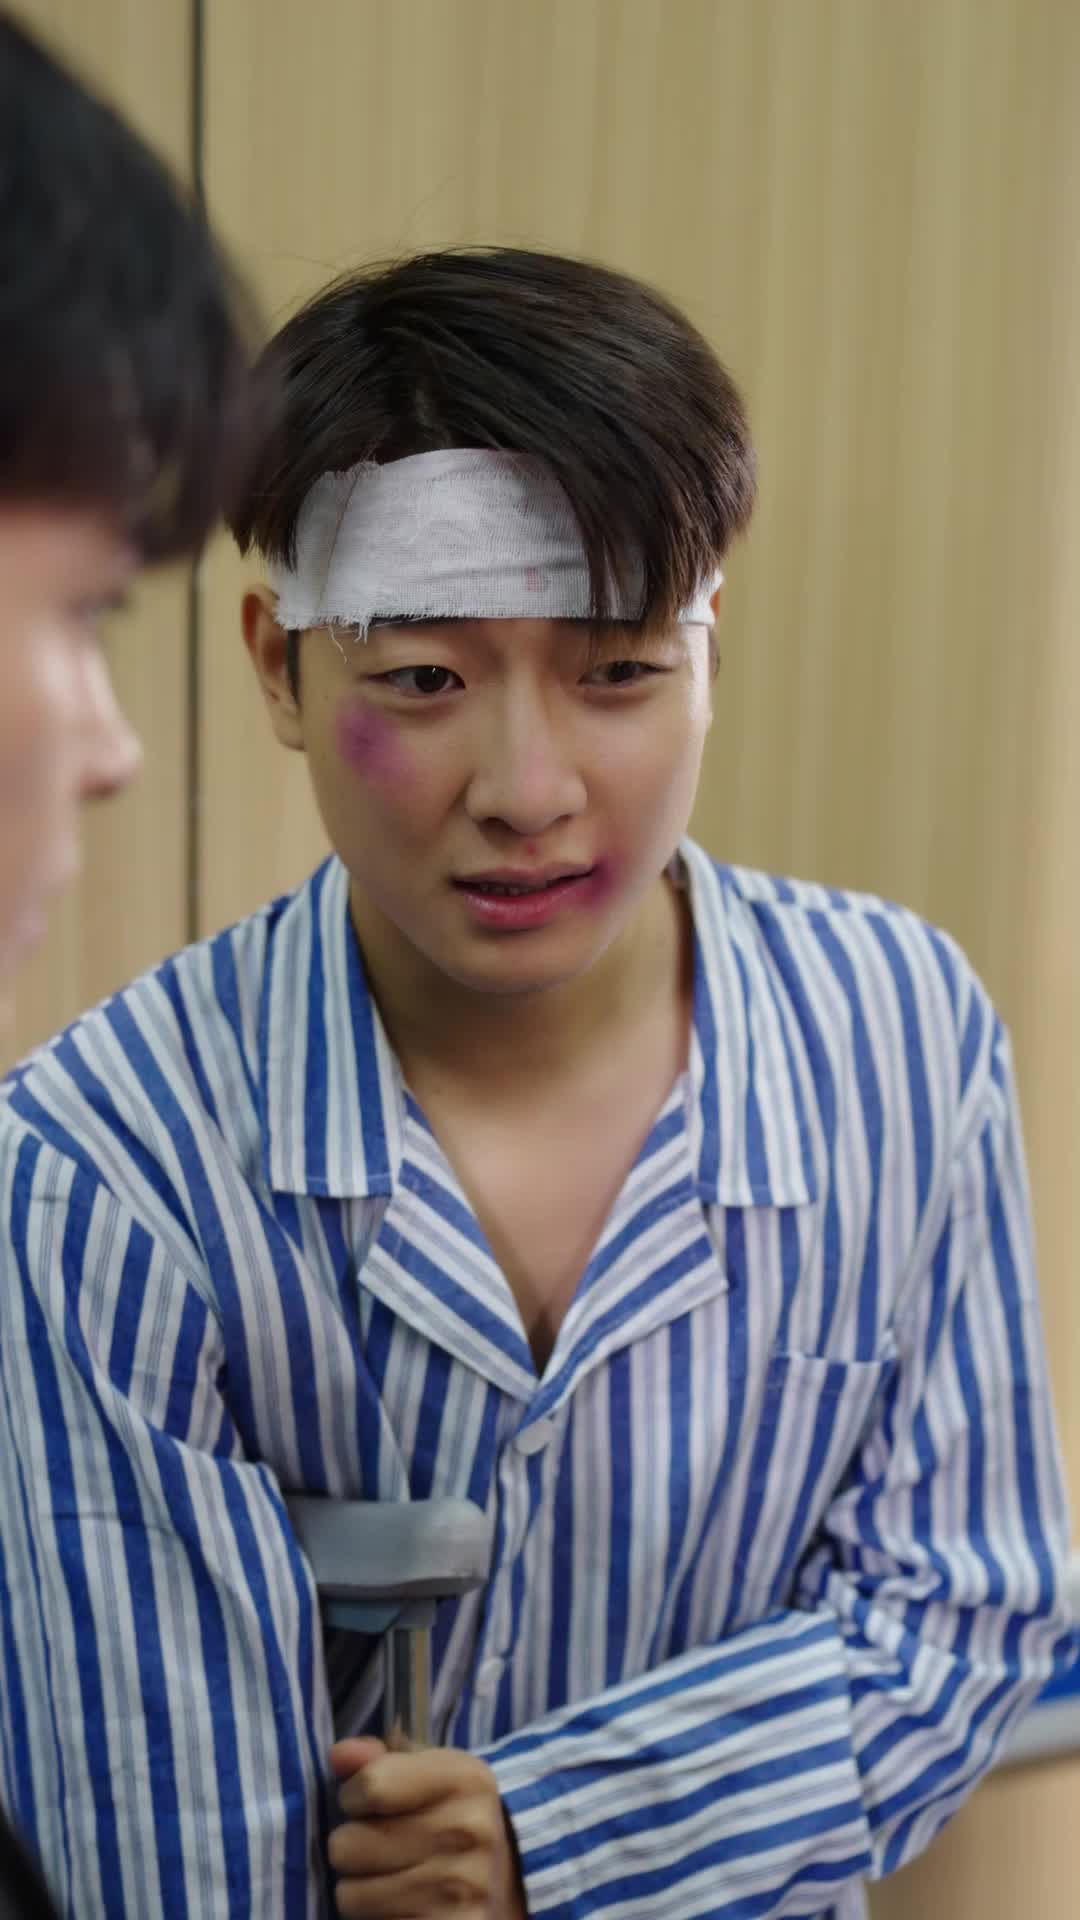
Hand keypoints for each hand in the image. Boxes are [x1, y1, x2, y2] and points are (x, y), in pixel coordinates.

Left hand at [328, 1737, 526, 1918]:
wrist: (503, 1879)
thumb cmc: (447, 1814)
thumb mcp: (424, 1772)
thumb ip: (376, 1758)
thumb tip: (338, 1755)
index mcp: (466, 1779)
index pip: (371, 1786)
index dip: (353, 1795)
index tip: (366, 1803)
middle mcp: (470, 1832)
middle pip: (348, 1845)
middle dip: (352, 1845)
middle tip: (379, 1845)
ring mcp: (462, 1890)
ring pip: (349, 1896)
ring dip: (359, 1888)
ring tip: (390, 1877)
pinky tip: (403, 1906)